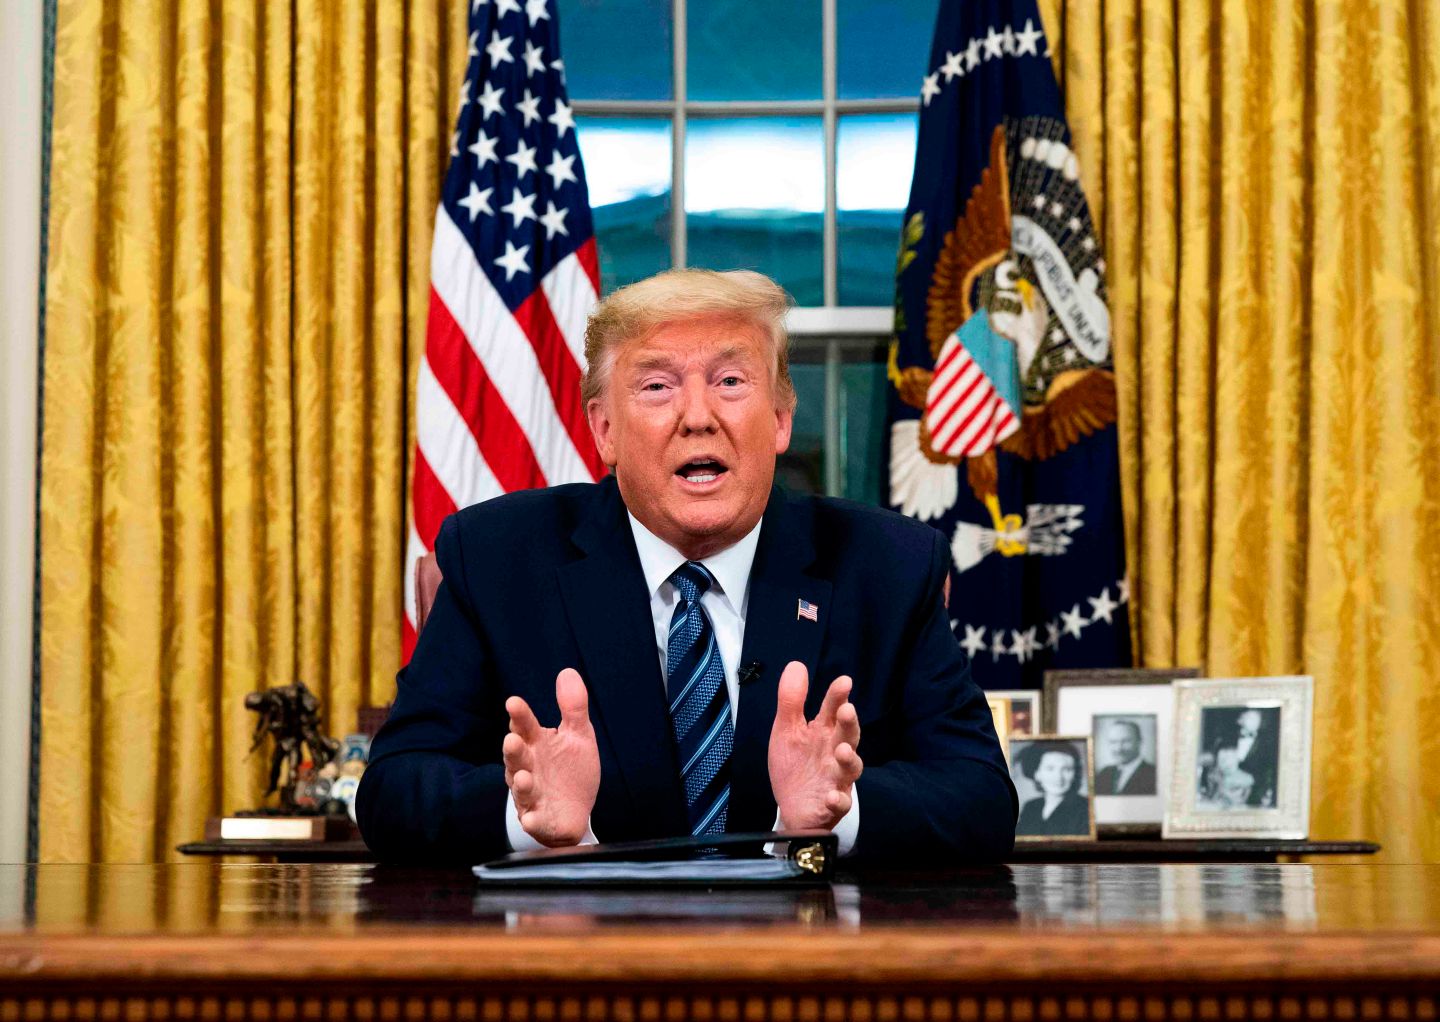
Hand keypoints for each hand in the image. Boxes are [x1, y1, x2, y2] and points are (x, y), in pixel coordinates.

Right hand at [502, 668, 599, 846]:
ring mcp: (530, 794)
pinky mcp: (537, 819)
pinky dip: (531, 819)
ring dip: (521, 783)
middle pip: (517, 757)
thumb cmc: (570, 770)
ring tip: (524, 776)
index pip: (525, 726)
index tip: (514, 703)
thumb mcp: (578, 735)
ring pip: (521, 788)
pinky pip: (532, 820)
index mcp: (537, 744)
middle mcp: (528, 767)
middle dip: (513, 749)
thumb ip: (573, 707)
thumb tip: (567, 671)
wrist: (574, 811)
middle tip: (512, 739)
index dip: (520, 716)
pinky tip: (531, 818)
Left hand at [768, 661, 862, 831]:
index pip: (834, 710)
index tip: (844, 682)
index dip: (838, 696)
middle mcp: (834, 753)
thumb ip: (791, 700)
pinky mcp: (831, 805)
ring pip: (851, 769)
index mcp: (823, 733)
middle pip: (849, 736)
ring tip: (842, 751)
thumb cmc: (795, 766)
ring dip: (849, 759)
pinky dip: (837, 799)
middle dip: (849, 723)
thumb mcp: (787, 730)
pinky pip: (839, 803)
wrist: (791, 808)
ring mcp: (836, 779)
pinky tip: (831, 795)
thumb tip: (796, 665)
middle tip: (847, 710)